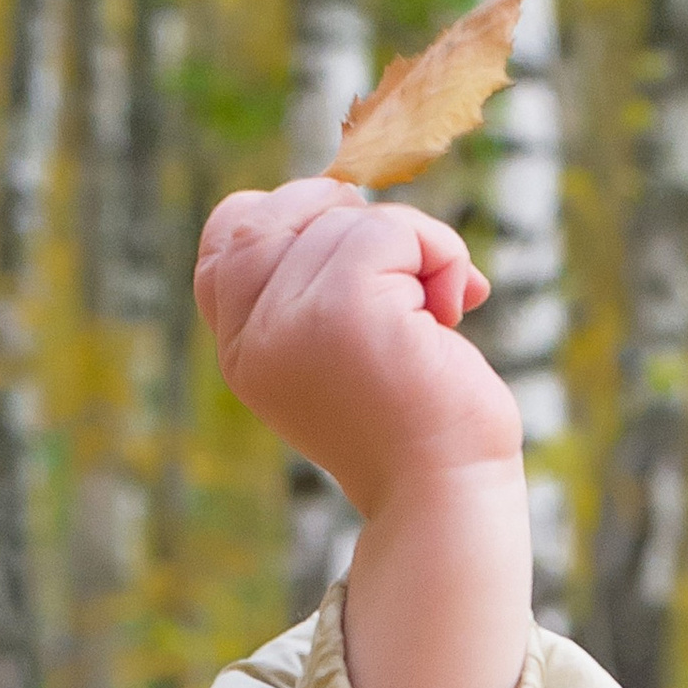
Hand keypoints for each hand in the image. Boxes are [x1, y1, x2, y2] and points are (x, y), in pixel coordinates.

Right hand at [193, 177, 520, 507]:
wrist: (449, 497)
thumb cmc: (417, 427)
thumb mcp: (344, 350)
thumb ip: (319, 285)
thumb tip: (350, 190)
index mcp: (244, 351)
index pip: (229, 236)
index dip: (290, 214)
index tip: (359, 249)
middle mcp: (255, 339)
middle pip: (283, 214)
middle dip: (354, 221)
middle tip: (414, 272)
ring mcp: (293, 324)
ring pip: (348, 218)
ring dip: (415, 244)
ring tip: (444, 308)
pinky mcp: (345, 310)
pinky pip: (390, 228)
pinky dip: (437, 249)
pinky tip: (457, 304)